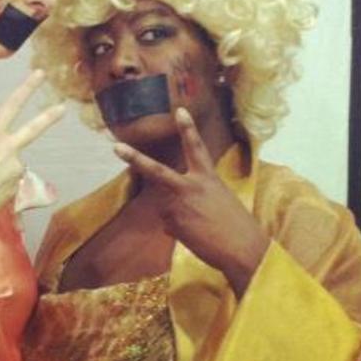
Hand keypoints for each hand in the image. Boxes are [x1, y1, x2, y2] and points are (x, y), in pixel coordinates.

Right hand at [0, 69, 64, 229]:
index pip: (11, 105)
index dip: (27, 88)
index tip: (40, 75)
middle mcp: (8, 148)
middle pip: (33, 129)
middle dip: (49, 117)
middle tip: (63, 108)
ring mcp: (15, 168)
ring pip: (13, 166)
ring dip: (2, 172)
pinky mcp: (17, 187)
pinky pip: (10, 184)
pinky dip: (1, 187)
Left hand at [114, 108, 268, 296]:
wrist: (244, 250)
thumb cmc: (237, 225)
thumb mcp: (219, 199)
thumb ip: (195, 195)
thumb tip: (173, 208)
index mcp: (208, 178)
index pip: (196, 148)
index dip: (188, 128)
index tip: (179, 110)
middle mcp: (190, 187)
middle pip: (156, 171)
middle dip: (135, 159)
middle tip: (116, 147)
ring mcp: (179, 206)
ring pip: (165, 208)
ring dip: (178, 218)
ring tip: (202, 228)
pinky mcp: (173, 224)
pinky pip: (169, 225)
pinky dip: (179, 232)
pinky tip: (196, 237)